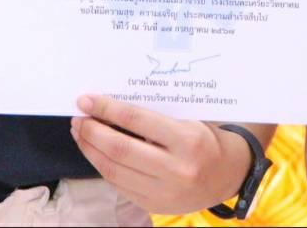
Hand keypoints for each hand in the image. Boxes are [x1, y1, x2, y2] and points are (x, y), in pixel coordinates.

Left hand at [70, 95, 255, 214]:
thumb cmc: (206, 138)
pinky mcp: (155, 205)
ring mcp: (165, 191)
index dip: (106, 108)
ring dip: (91, 150)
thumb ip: (154, 115)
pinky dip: (103, 167)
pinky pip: (120, 185)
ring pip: (115, 170)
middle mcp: (176, 168)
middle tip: (78, 118)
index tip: (86, 100)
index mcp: (187, 139)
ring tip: (81, 133)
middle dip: (92, 131)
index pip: (136, 119)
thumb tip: (110, 105)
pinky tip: (96, 153)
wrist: (228, 174)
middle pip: (120, 148)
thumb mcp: (188, 118)